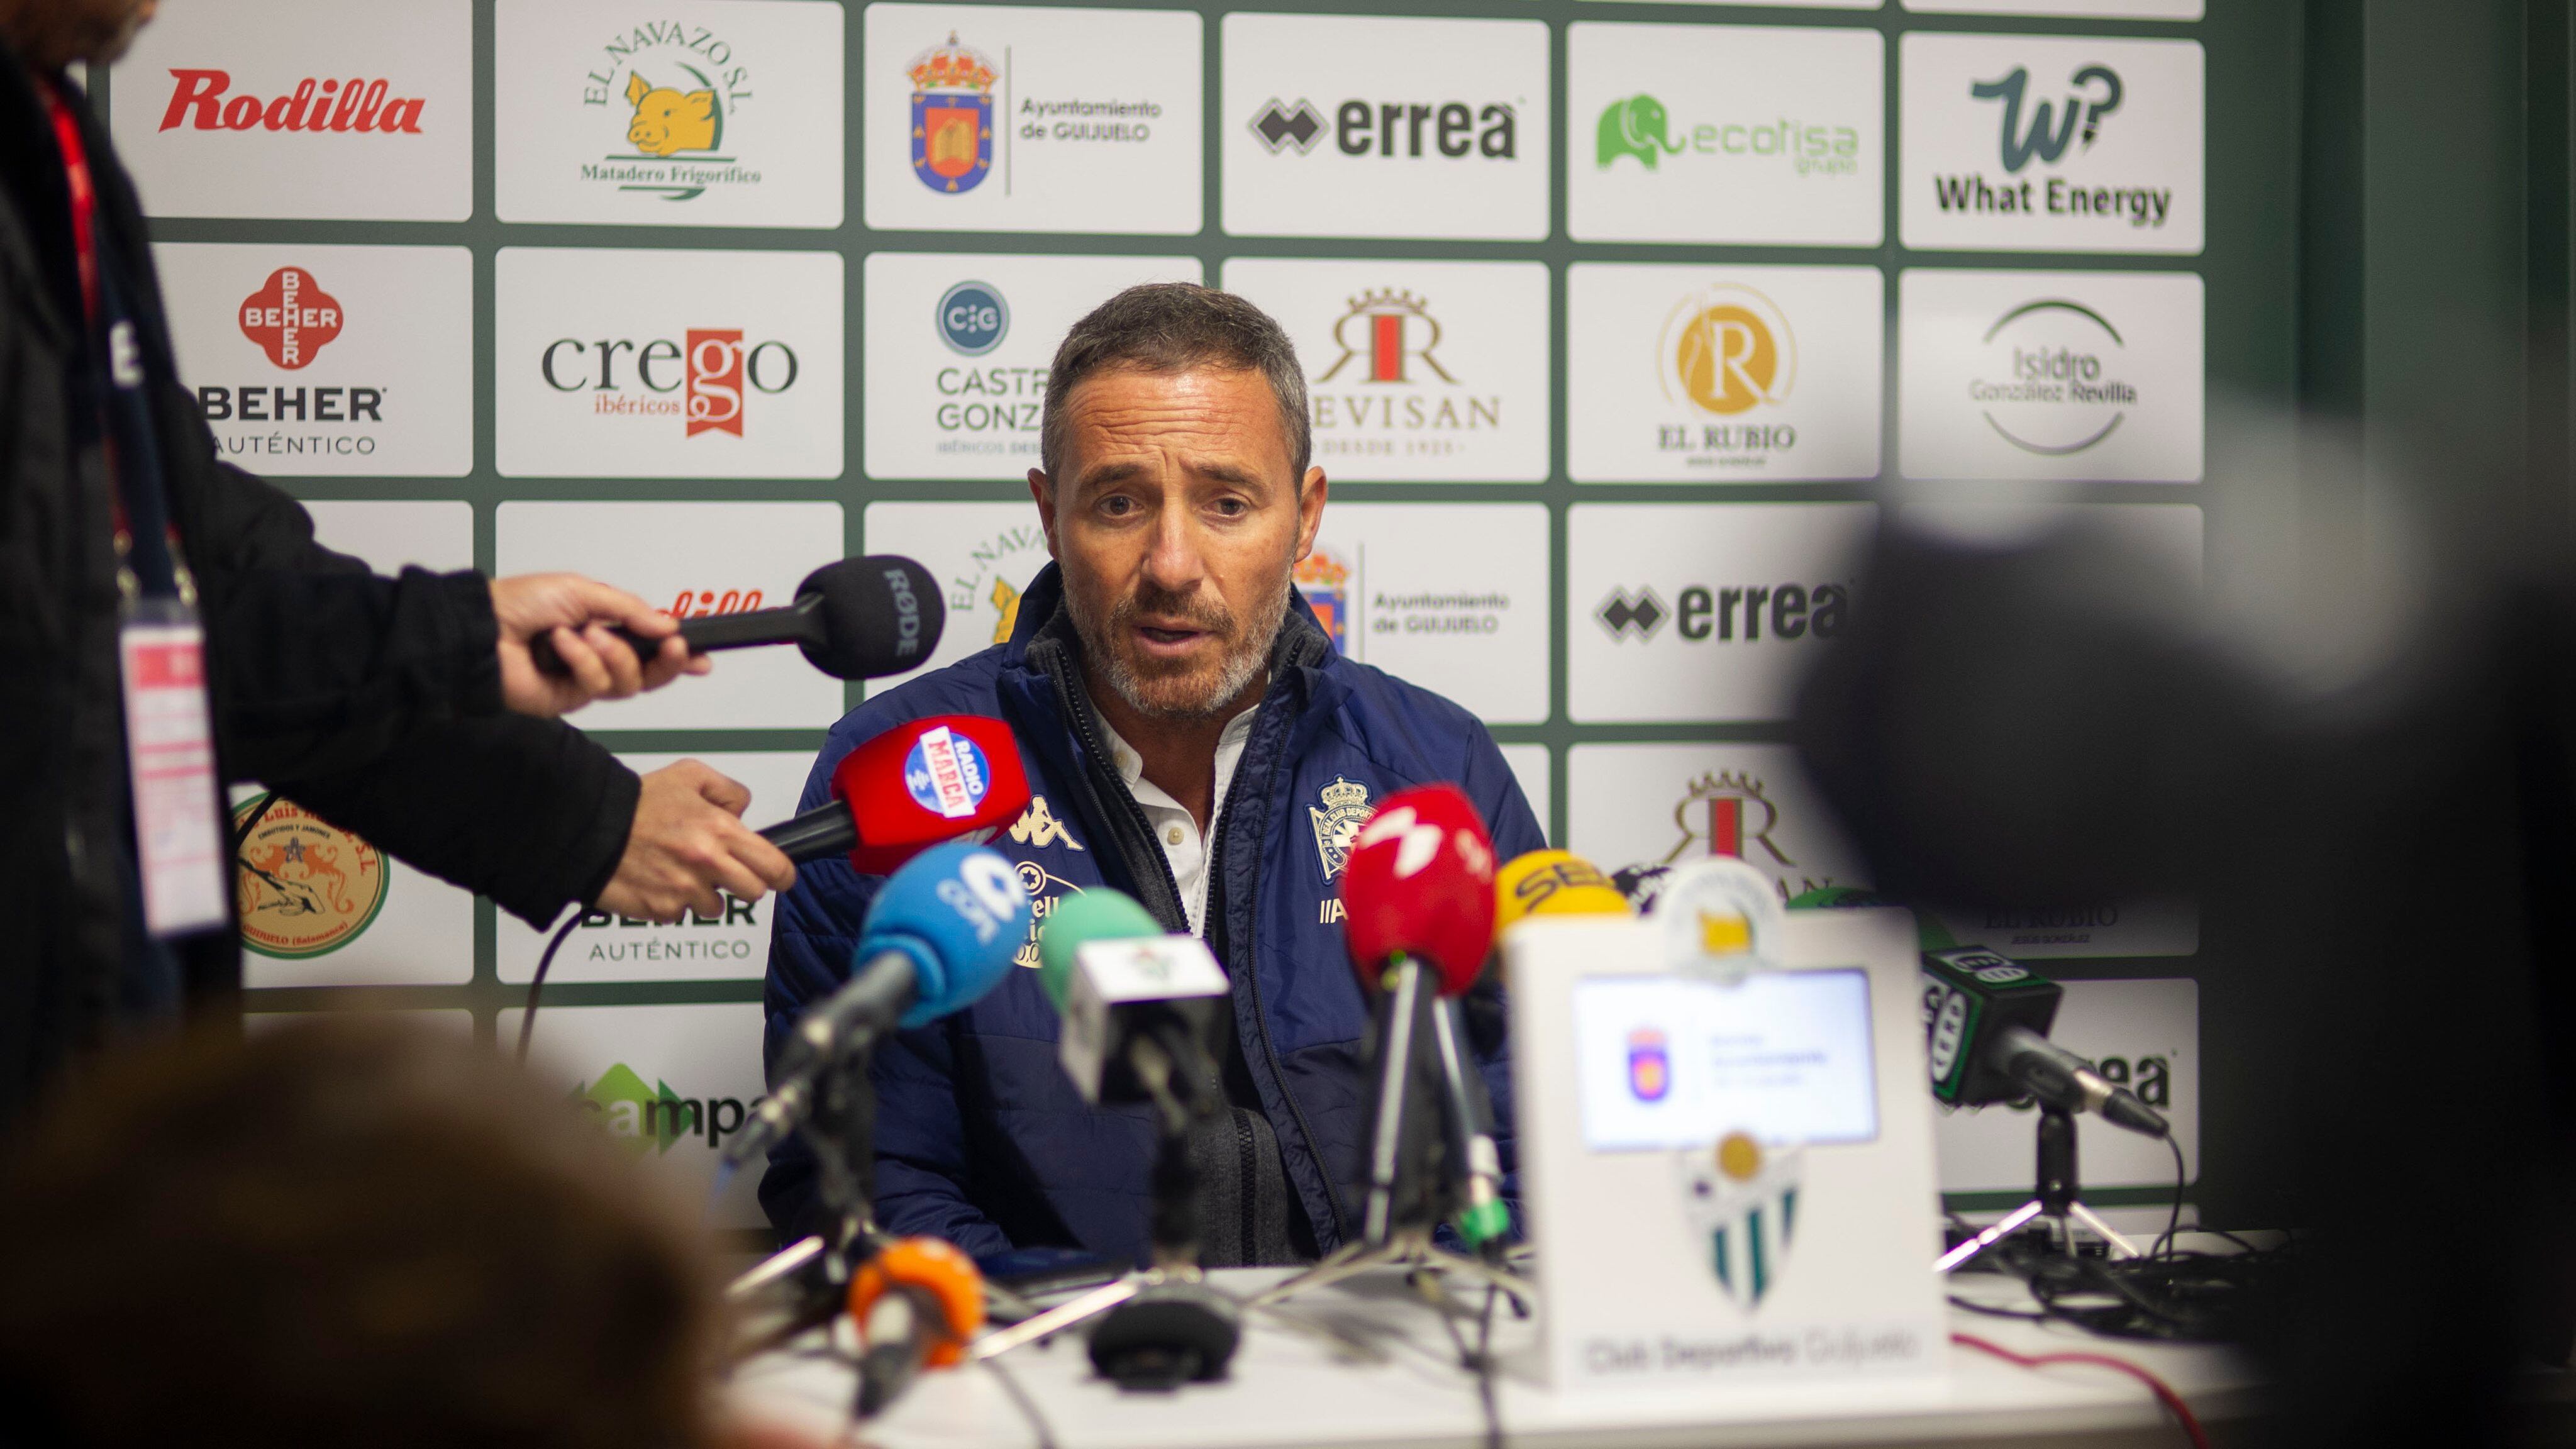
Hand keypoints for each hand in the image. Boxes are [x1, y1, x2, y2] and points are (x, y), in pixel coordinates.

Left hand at [491, 573, 710, 716]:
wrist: (482, 629)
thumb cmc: (520, 604)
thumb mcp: (584, 591)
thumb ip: (630, 610)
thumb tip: (667, 624)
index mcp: (603, 626)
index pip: (650, 646)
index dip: (678, 654)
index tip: (700, 655)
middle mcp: (597, 655)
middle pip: (650, 673)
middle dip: (667, 662)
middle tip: (673, 649)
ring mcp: (583, 679)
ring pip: (628, 682)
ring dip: (612, 654)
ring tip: (585, 634)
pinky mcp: (568, 698)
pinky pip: (595, 685)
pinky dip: (582, 661)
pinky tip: (562, 645)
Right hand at [595, 761, 796, 922]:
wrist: (590, 825)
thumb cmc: (637, 802)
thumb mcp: (690, 775)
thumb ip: (728, 791)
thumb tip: (742, 813)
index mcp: (720, 831)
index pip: (774, 866)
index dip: (781, 874)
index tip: (780, 876)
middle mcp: (707, 863)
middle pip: (753, 893)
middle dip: (744, 884)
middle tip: (725, 871)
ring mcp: (684, 891)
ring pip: (714, 908)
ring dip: (704, 894)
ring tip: (679, 870)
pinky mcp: (661, 910)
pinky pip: (679, 914)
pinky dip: (672, 902)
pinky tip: (657, 880)